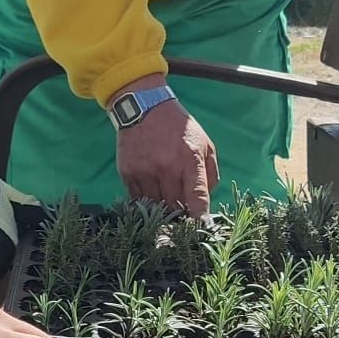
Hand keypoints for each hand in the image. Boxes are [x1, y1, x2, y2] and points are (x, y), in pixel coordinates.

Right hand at [113, 75, 217, 216]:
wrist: (144, 107)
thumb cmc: (179, 128)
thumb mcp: (204, 144)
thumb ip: (210, 173)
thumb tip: (207, 200)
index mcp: (190, 160)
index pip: (197, 196)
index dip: (199, 217)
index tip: (201, 231)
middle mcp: (167, 167)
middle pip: (174, 206)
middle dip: (180, 213)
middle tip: (182, 212)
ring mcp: (145, 171)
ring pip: (155, 206)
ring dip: (162, 208)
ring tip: (165, 200)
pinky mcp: (128, 172)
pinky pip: (137, 199)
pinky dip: (145, 201)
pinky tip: (150, 192)